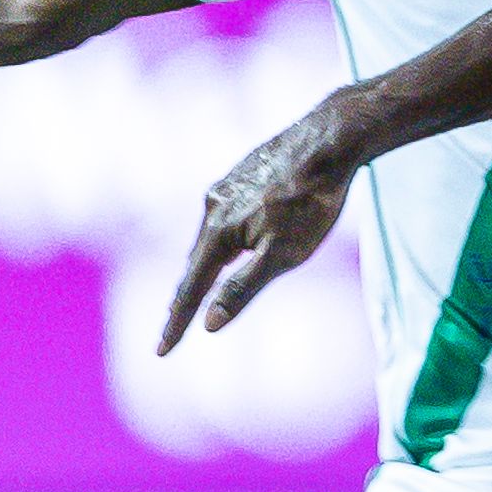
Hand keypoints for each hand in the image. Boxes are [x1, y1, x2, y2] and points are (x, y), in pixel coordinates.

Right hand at [161, 103, 364, 351]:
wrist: (331, 139)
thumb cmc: (313, 202)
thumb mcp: (284, 254)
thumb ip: (243, 288)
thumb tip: (208, 324)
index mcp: (218, 231)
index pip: (191, 288)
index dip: (177, 323)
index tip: (160, 352)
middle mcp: (212, 207)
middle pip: (195, 263)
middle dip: (185, 296)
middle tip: (173, 327)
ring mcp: (226, 187)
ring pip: (210, 237)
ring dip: (204, 265)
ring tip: (197, 290)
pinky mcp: (242, 174)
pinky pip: (224, 216)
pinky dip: (221, 239)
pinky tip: (231, 240)